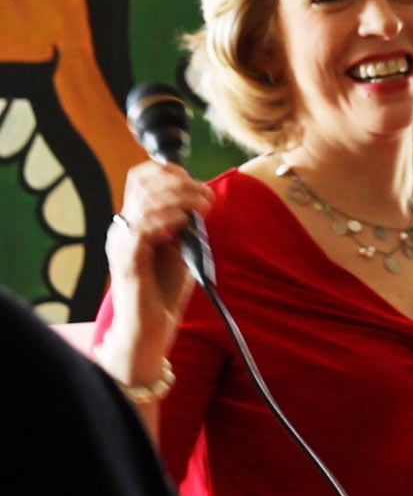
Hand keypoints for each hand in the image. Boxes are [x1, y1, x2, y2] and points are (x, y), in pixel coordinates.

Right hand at [98, 160, 213, 373]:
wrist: (153, 324)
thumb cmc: (167, 288)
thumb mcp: (181, 245)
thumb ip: (185, 222)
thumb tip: (199, 198)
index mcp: (134, 221)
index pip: (140, 179)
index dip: (167, 171)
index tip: (196, 180)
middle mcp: (123, 228)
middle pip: (143, 186)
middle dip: (179, 183)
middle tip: (206, 194)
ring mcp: (122, 243)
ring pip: (145, 203)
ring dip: (179, 198)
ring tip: (203, 205)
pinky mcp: (126, 261)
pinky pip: (141, 230)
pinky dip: (165, 219)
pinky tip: (182, 220)